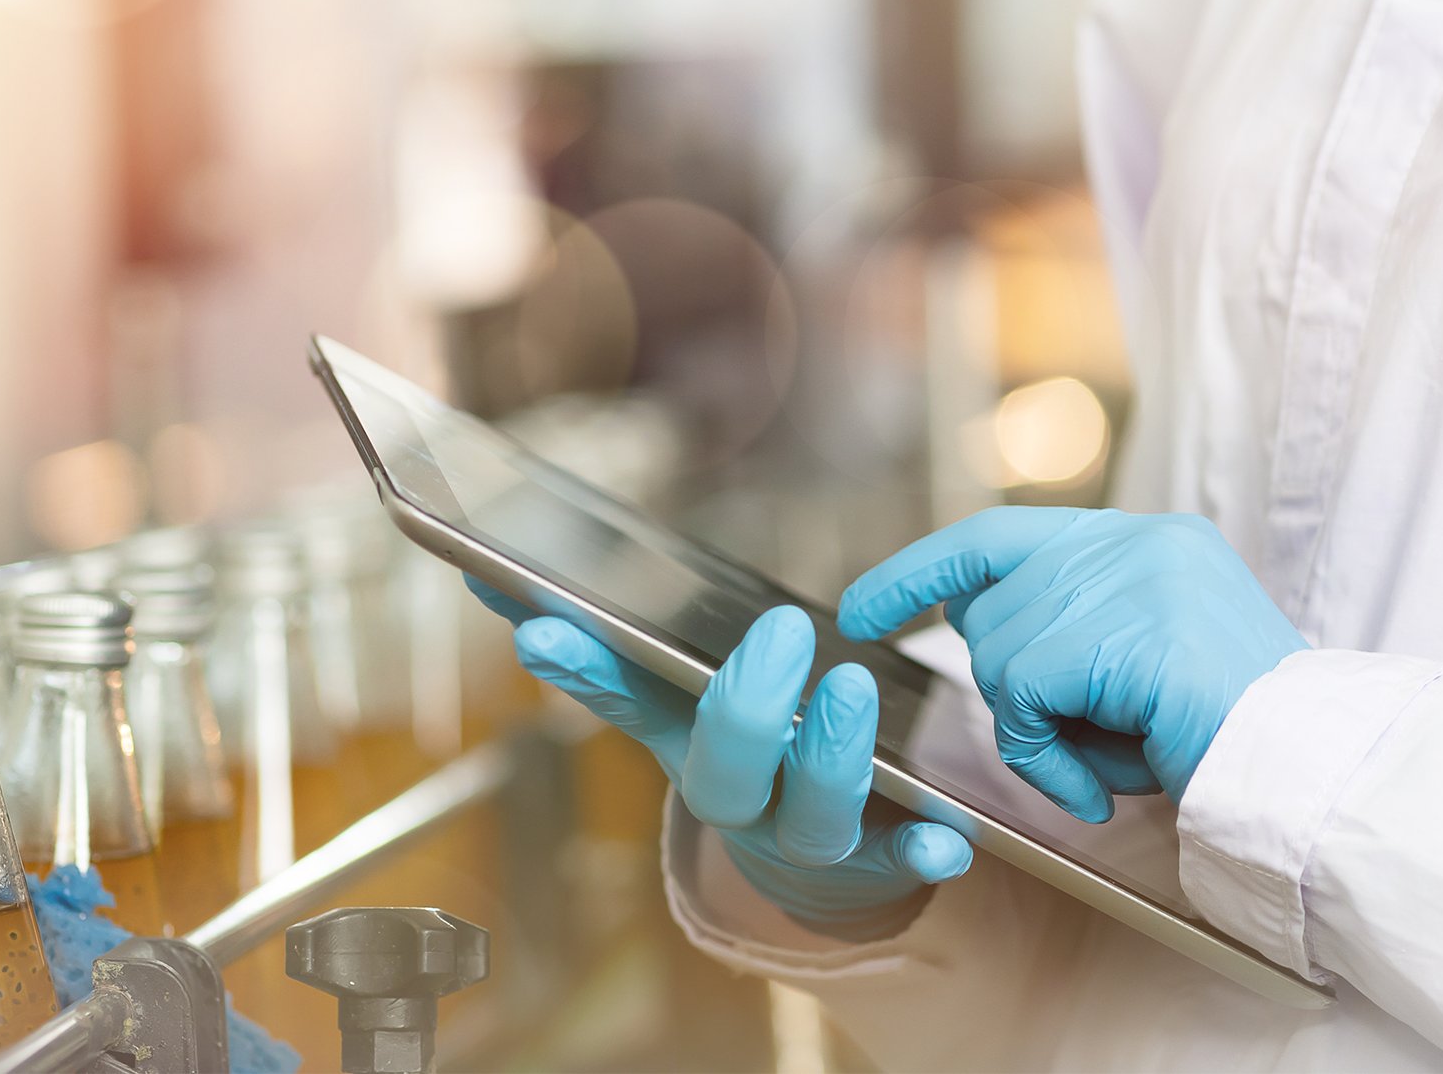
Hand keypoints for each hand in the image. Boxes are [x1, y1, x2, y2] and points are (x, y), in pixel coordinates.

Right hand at [469, 577, 970, 941]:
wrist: (811, 865)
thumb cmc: (747, 751)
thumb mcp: (679, 699)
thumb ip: (608, 646)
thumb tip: (493, 577)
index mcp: (682, 741)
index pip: (622, 698)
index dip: (582, 668)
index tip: (541, 631)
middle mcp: (736, 798)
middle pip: (723, 768)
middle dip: (746, 705)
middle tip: (779, 631)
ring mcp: (804, 835)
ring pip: (812, 815)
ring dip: (830, 757)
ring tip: (855, 692)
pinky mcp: (880, 860)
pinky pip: (905, 864)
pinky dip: (925, 851)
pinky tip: (949, 838)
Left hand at [838, 507, 1307, 821]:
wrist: (1311, 774)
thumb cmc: (1227, 740)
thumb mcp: (1140, 665)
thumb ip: (1067, 632)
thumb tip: (970, 624)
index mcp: (1145, 539)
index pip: (996, 536)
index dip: (920, 572)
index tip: (860, 608)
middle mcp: (1134, 542)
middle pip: (992, 614)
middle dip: (1015, 693)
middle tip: (1091, 740)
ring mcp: (1129, 581)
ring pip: (999, 657)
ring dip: (1041, 733)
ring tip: (1116, 757)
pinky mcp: (1117, 633)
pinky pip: (1018, 698)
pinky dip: (1044, 756)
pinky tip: (1099, 784)